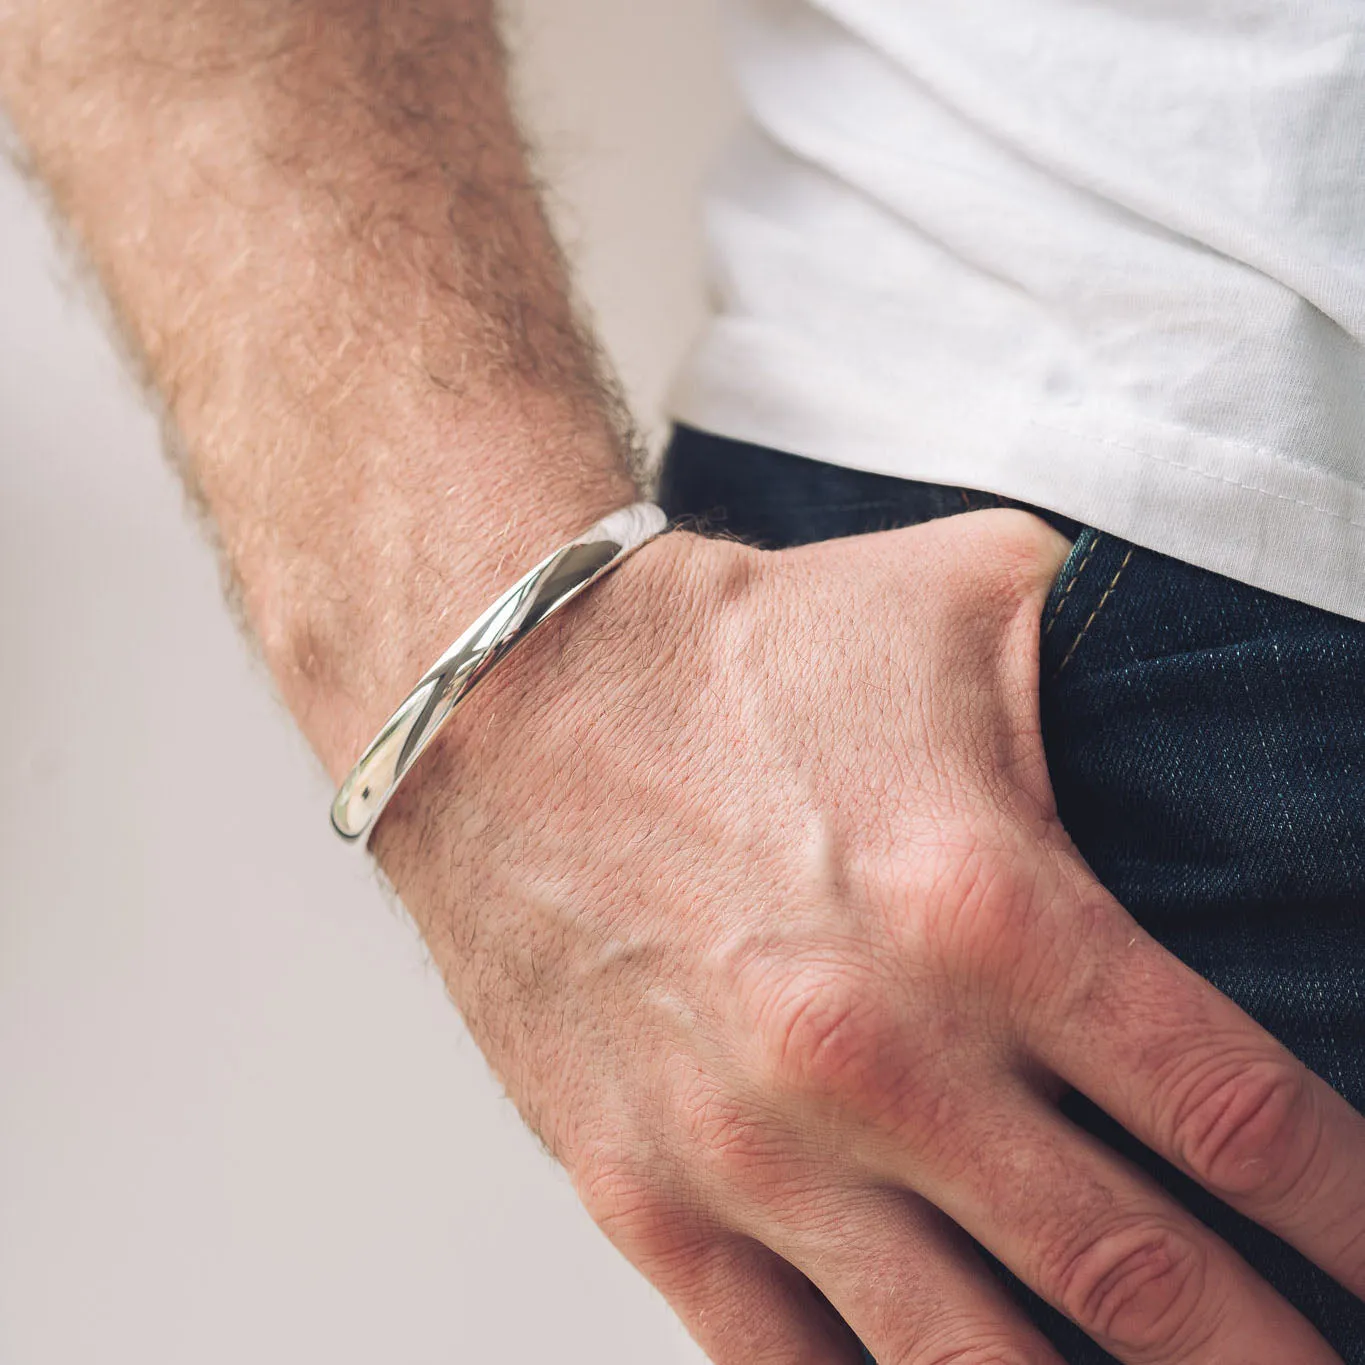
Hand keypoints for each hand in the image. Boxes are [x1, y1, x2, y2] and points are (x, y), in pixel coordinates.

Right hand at [377, 509, 1364, 1363]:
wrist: (509, 698)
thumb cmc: (734, 654)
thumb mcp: (960, 598)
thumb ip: (1114, 649)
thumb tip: (1220, 673)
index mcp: (986, 909)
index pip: (1238, 1117)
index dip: (1352, 1211)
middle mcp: (882, 1056)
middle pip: (1141, 1283)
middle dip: (1266, 1353)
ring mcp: (756, 1148)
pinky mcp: (647, 1190)